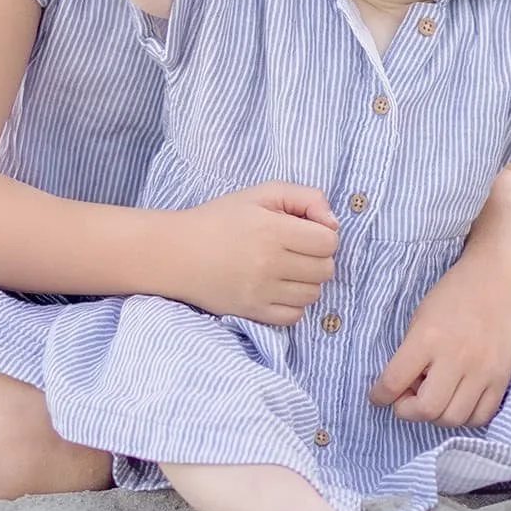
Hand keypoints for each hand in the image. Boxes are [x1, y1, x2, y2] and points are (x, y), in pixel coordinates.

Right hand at [163, 183, 339, 325]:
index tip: (305, 231)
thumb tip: (334, 224)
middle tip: (295, 250)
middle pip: (325, 269)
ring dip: (306, 281)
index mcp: (272, 230)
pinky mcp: (252, 312)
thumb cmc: (220, 219)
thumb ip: (306, 197)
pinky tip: (278, 288)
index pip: (329, 242)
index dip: (322, 234)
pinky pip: (294, 316)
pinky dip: (293, 304)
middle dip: (317, 258)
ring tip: (286, 269)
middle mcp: (269, 263)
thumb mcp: (262, 193)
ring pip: (313, 294)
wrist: (177, 252)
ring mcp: (261, 292)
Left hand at [368, 253, 510, 427]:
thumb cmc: (453, 295)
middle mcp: (455, 358)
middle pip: (427, 409)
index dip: (380, 396)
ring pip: (454, 419)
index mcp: (427, 338)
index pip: (394, 382)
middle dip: (409, 410)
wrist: (498, 281)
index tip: (379, 396)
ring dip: (436, 416)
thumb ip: (410, 354)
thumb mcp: (420, 317)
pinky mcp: (501, 378)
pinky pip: (481, 417)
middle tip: (409, 395)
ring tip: (435, 395)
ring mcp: (482, 371)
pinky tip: (457, 400)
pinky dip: (464, 417)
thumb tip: (405, 390)